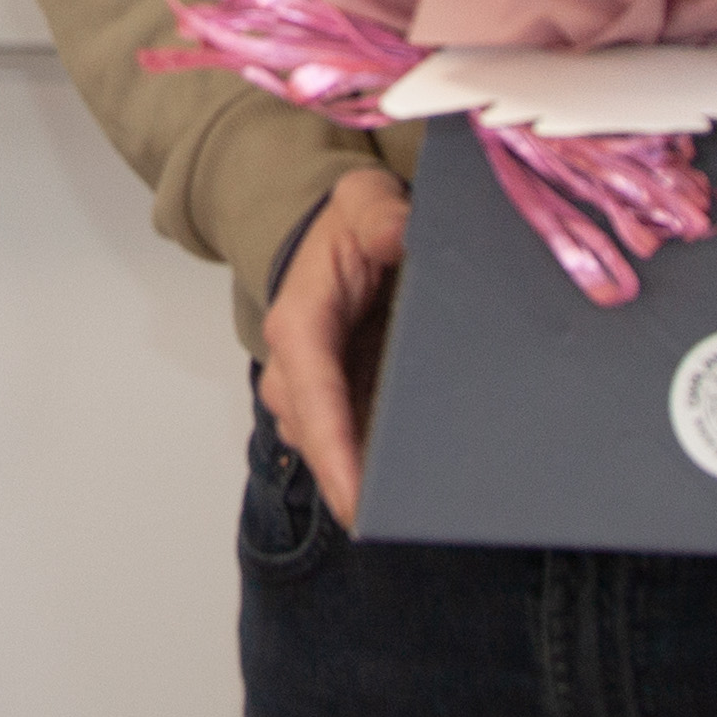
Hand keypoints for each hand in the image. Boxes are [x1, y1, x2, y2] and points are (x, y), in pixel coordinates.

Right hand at [259, 168, 409, 525]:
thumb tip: (396, 233)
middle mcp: (296, 372)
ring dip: (368, 477)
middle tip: (408, 518)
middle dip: (356, 481)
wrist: (336, 237)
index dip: (335, 453)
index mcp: (300, 325)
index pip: (315, 399)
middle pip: (322, 440)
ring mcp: (316, 396)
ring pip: (335, 451)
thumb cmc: (351, 223)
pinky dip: (378, 465)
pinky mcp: (340, 407)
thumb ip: (378, 211)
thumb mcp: (364, 198)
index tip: (358, 503)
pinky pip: (354, 446)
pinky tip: (418, 482)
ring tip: (420, 506)